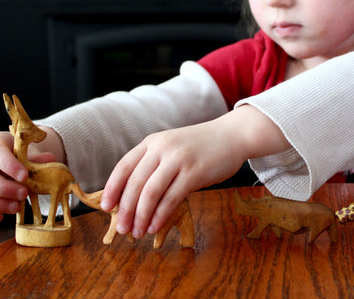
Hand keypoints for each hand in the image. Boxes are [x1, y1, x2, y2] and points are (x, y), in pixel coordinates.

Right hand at [0, 131, 57, 220]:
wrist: (9, 154)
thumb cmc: (17, 152)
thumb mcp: (26, 151)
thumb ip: (36, 157)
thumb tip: (50, 158)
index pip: (1, 156)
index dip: (11, 167)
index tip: (24, 177)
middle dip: (7, 188)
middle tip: (23, 194)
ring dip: (1, 202)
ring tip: (16, 207)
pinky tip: (2, 215)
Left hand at [101, 105, 290, 238]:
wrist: (233, 135)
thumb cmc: (202, 146)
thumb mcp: (173, 147)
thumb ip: (154, 164)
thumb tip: (133, 197)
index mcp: (152, 142)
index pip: (124, 167)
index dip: (112, 189)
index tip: (106, 208)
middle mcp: (162, 148)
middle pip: (135, 183)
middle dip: (125, 209)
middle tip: (121, 228)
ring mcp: (178, 159)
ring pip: (150, 192)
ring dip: (140, 216)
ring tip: (137, 232)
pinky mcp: (194, 172)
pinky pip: (171, 198)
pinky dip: (160, 215)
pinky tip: (155, 226)